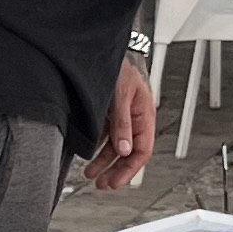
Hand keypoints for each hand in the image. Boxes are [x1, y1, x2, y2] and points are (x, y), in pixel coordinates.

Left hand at [88, 58, 155, 191]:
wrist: (110, 47)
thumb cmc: (123, 65)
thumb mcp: (121, 95)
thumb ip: (122, 123)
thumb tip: (124, 150)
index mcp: (144, 115)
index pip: (142, 151)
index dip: (129, 169)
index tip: (115, 182)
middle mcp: (135, 118)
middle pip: (128, 152)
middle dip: (115, 170)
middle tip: (102, 185)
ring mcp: (122, 115)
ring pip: (115, 145)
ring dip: (103, 161)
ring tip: (91, 174)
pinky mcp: (110, 110)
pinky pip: (106, 134)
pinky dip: (97, 146)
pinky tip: (88, 154)